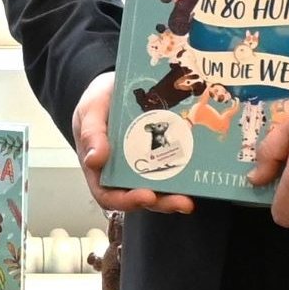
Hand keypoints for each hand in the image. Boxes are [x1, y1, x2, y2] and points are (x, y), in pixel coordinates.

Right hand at [73, 72, 193, 216]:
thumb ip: (91, 132)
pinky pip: (174, 170)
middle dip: (161, 203)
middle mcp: (122, 173)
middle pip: (140, 197)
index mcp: (100, 168)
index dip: (126, 201)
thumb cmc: (99, 102)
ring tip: (189, 199)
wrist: (117, 85)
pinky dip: (185, 177)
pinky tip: (198, 175)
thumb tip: (94, 160)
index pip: (109, 195)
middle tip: (180, 202)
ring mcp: (144, 166)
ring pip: (159, 190)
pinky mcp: (162, 156)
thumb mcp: (90, 110)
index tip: (145, 195)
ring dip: (174, 198)